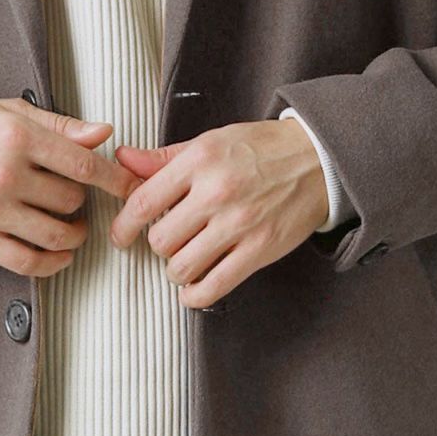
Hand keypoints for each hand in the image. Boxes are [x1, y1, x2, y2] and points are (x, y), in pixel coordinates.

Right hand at [0, 97, 140, 277]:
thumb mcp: (11, 112)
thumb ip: (60, 125)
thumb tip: (103, 133)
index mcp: (17, 138)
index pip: (82, 164)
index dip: (115, 178)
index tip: (132, 186)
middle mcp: (4, 175)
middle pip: (71, 200)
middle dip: (82, 199)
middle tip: (76, 193)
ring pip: (55, 234)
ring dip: (74, 233)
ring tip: (74, 224)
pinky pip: (26, 262)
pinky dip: (52, 263)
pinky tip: (61, 254)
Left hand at [109, 118, 328, 308]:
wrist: (315, 159)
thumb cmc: (259, 148)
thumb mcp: (209, 141)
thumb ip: (163, 158)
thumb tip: (123, 160)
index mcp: (200, 160)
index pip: (144, 201)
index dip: (124, 225)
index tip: (121, 235)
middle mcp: (216, 192)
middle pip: (160, 239)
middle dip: (157, 244)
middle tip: (168, 238)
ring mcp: (239, 224)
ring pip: (181, 267)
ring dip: (176, 269)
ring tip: (185, 257)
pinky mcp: (259, 250)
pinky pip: (213, 287)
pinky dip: (194, 294)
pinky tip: (194, 285)